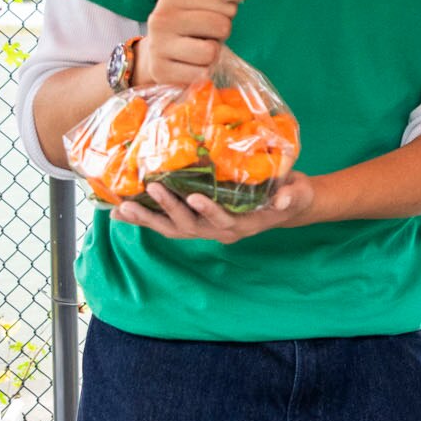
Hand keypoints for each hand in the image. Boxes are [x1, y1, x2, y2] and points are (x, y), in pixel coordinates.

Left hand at [112, 174, 315, 243]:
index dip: (209, 211)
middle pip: (190, 227)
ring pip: (173, 229)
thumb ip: (291, 195)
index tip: (194, 196)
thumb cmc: (293, 194)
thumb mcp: (297, 192)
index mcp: (244, 223)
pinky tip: (123, 212)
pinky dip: (146, 219)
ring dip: (148, 220)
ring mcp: (206, 229)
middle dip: (170, 209)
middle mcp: (221, 231)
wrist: (286, 206)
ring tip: (124, 209)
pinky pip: (168, 225)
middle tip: (151, 189)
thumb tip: (283, 199)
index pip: (224, 220)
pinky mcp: (197, 223)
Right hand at [142, 0, 248, 83]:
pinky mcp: (160, 71)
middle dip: (221, 33)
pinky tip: (190, 65)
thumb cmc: (189, 22)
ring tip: (199, 49)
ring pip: (211, 53)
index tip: (210, 15)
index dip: (227, 13)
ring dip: (213, 54)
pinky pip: (201, 74)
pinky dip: (203, 72)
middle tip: (207, 35)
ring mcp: (158, 45)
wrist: (157, 52)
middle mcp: (162, 17)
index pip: (226, 4)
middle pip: (221, 27)